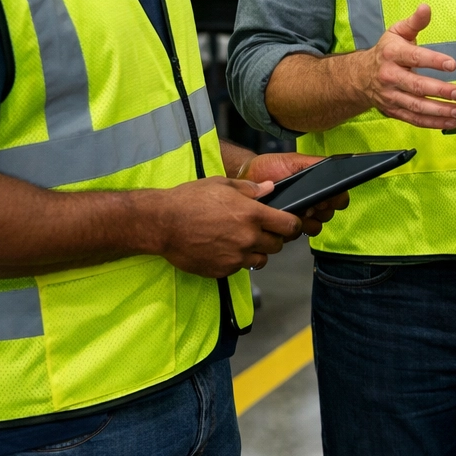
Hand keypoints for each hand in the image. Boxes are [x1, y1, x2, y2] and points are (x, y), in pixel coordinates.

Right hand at [141, 176, 303, 277]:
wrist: (162, 223)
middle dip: (274, 238)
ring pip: (261, 260)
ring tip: (243, 241)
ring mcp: (235, 257)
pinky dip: (237, 261)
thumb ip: (250, 189)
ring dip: (258, 252)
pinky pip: (240, 269)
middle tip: (262, 231)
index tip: (290, 224)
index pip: (289, 225)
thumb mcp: (221, 185)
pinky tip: (225, 249)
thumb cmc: (189, 200)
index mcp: (252, 214)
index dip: (293, 224)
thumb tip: (269, 188)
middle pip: (278, 245)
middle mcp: (247, 237)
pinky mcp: (222, 270)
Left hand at [237, 152, 350, 237]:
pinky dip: (290, 228)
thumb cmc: (270, 167)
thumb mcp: (295, 160)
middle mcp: (311, 204)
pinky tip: (283, 217)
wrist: (247, 176)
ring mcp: (298, 218)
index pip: (339, 200)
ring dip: (307, 221)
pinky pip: (294, 235)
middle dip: (320, 211)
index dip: (335, 200)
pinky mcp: (283, 229)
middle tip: (309, 204)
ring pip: (314, 228)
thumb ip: (316, 163)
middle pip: (328, 216)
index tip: (324, 198)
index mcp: (317, 189)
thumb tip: (335, 168)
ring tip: (296, 210)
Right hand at [344, 4, 455, 128]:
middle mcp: (390, 76)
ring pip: (417, 106)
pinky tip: (449, 122)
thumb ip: (415, 22)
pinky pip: (414, 119)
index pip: (415, 57)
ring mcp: (391, 96)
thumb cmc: (386, 52)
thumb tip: (426, 8)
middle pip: (417, 86)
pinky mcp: (394, 110)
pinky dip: (433, 123)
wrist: (360, 76)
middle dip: (440, 91)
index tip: (452, 64)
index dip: (434, 61)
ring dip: (440, 111)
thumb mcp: (398, 32)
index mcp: (392, 54)